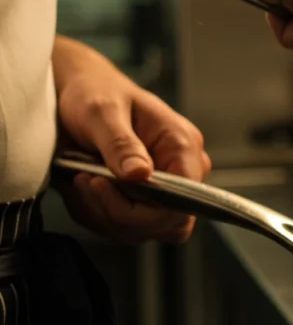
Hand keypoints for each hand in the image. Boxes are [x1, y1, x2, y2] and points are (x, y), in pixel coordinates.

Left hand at [53, 38, 210, 243]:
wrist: (76, 94)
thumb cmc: (95, 93)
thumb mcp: (102, 112)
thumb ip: (121, 143)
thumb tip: (141, 175)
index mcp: (183, 146)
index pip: (185, 199)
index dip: (145, 207)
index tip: (101, 185)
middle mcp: (181, 173)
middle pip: (166, 223)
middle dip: (119, 213)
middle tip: (86, 181)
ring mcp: (163, 191)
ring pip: (142, 231)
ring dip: (102, 214)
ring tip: (81, 179)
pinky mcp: (142, 203)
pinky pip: (124, 229)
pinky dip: (96, 216)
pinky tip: (84, 188)